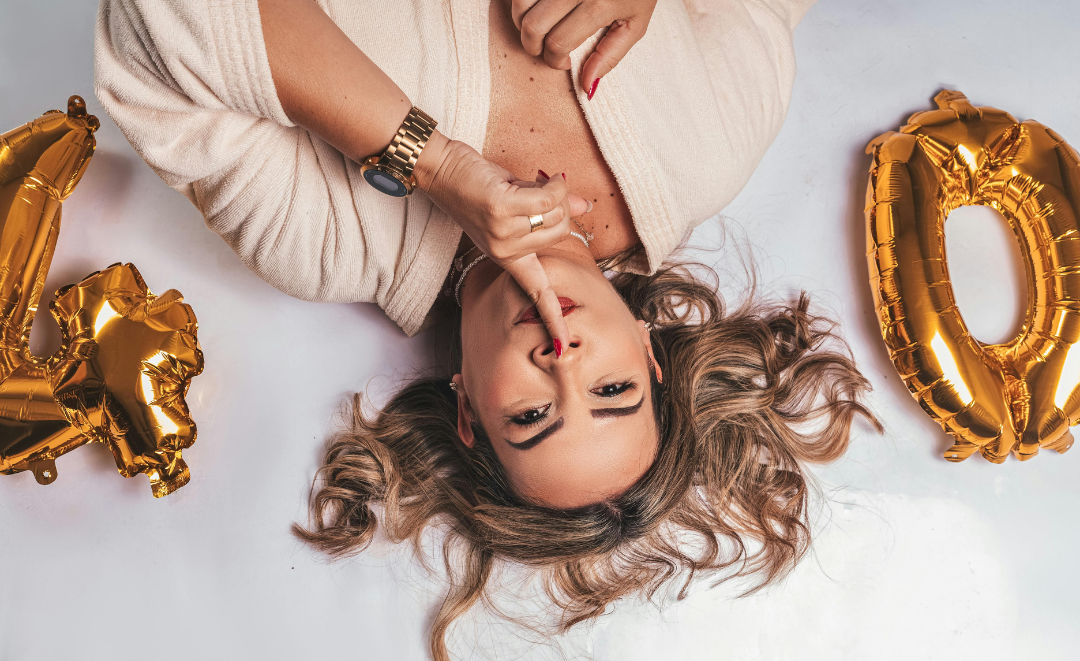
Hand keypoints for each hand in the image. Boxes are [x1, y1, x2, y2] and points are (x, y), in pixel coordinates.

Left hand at [416, 131, 589, 352]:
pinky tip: (547, 178)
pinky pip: (548, 199)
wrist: (439, 167)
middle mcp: (504, 251)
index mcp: (506, 257)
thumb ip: (549, 208)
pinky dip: (553, 185)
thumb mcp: (515, 203)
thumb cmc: (476, 185)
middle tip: (540, 192)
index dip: (553, 321)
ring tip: (532, 184)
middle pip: (562, 233)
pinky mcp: (501, 209)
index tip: (562, 349)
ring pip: (556, 215)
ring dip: (555, 193)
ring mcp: (502, 233)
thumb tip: (586, 205)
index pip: (536, 294)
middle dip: (560, 208)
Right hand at [510, 0, 657, 95]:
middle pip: (533, 25)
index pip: (558, 42)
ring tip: (536, 27)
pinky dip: (522, 2)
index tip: (562, 62)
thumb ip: (610, 56)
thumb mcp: (635, 23)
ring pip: (519, 2)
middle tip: (542, 49)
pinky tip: (535, 8)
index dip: (554, 60)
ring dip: (521, 21)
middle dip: (532, 46)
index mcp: (599, 4)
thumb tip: (586, 87)